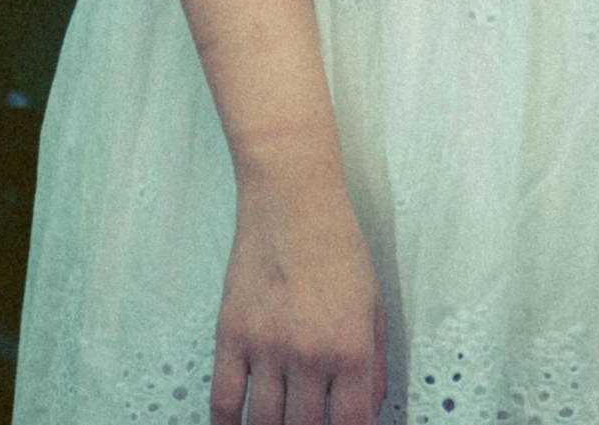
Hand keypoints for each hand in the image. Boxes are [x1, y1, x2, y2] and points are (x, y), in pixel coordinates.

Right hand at [209, 176, 386, 424]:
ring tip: (278, 423)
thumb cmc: (336, 244)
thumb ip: (375, 367)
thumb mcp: (373, 304)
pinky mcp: (232, 333)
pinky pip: (224, 400)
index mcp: (351, 350)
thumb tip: (367, 413)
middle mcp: (309, 355)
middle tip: (307, 423)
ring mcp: (266, 346)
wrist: (291, 197)